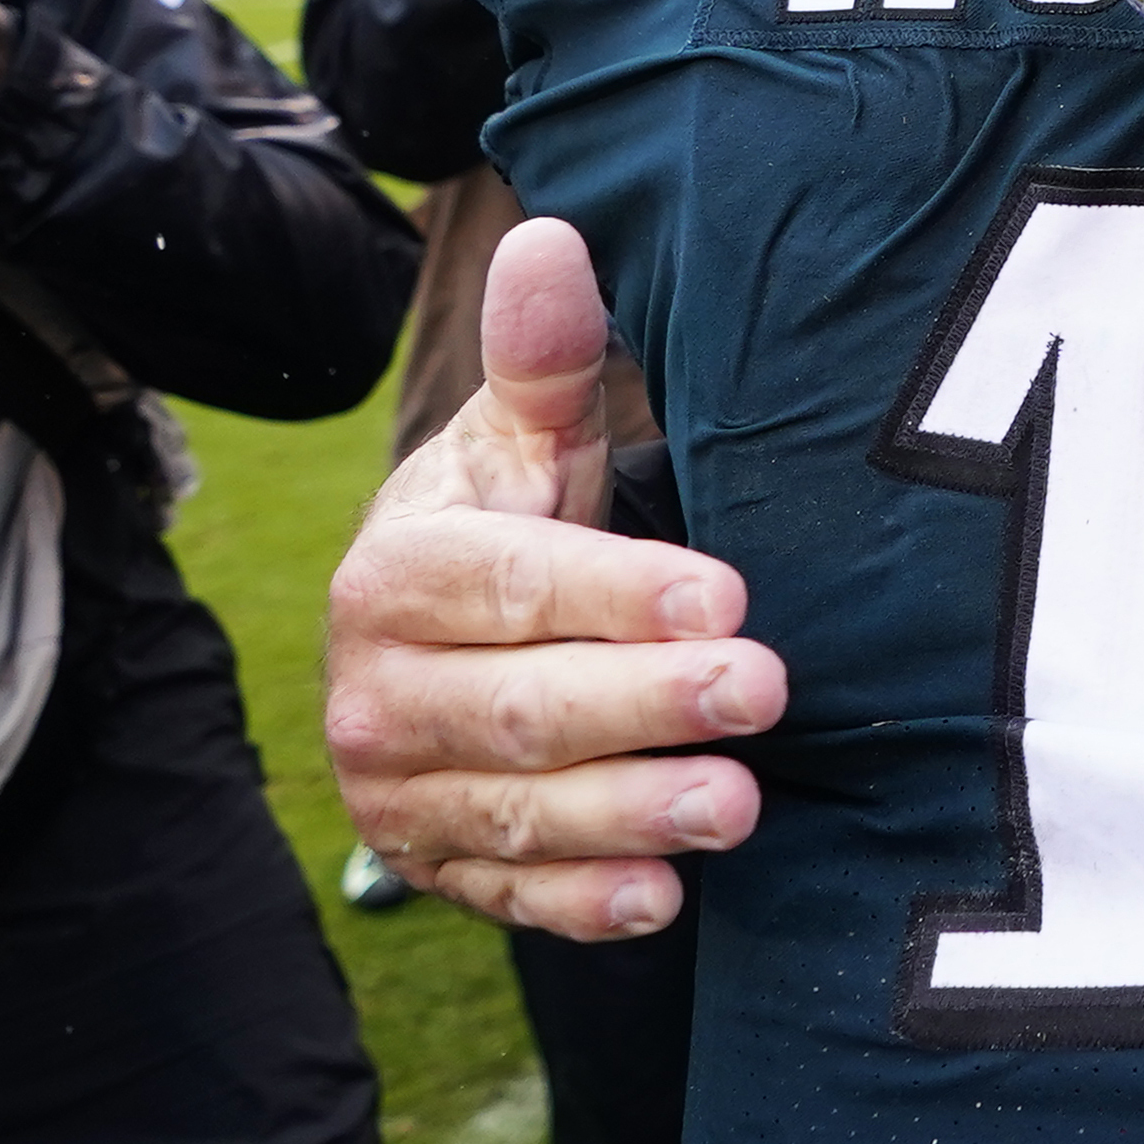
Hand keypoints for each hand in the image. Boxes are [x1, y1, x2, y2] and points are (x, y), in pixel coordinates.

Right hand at [323, 218, 784, 939]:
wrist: (439, 638)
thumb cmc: (509, 519)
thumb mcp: (521, 435)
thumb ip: (541, 357)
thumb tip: (553, 239)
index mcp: (399, 573)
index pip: (513, 586)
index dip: (617, 592)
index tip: (727, 591)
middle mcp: (378, 692)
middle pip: (522, 707)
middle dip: (648, 703)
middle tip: (765, 691)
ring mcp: (402, 790)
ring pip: (521, 810)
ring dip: (632, 812)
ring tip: (741, 802)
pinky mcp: (439, 865)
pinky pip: (510, 897)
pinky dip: (585, 904)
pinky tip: (664, 898)